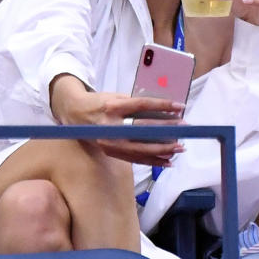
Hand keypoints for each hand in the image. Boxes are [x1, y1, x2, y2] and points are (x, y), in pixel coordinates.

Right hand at [49, 73, 184, 164]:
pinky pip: (135, 159)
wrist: (75, 114)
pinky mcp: (111, 152)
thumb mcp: (115, 97)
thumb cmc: (99, 102)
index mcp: (113, 106)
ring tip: (180, 148)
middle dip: (166, 130)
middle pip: (143, 129)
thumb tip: (162, 111)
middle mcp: (111, 125)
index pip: (142, 106)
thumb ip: (135, 104)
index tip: (179, 107)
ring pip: (141, 148)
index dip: (162, 106)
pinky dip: (153, 161)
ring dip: (163, 150)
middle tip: (184, 129)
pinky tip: (167, 161)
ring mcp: (110, 141)